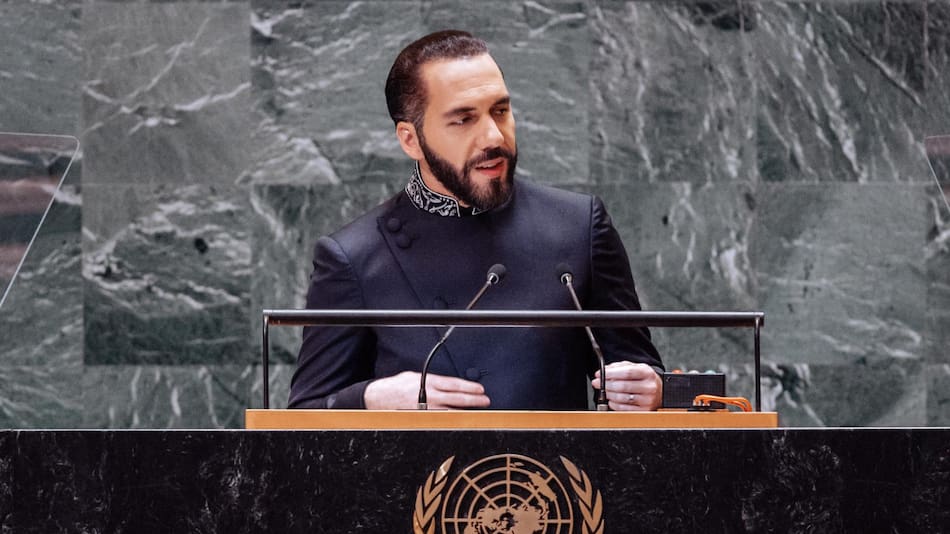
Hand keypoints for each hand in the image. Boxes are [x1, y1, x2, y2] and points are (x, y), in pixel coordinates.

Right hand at [363, 371, 490, 409]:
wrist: (378, 398)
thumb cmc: (397, 386)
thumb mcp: (415, 376)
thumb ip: (432, 379)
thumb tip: (447, 384)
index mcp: (428, 382)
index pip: (454, 384)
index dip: (469, 387)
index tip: (480, 390)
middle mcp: (428, 396)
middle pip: (456, 398)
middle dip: (473, 400)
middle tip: (485, 401)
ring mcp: (425, 409)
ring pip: (450, 411)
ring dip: (465, 411)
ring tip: (477, 412)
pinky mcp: (421, 419)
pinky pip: (440, 420)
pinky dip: (451, 420)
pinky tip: (459, 421)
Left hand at [591, 361, 662, 410]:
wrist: (660, 392)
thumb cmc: (645, 380)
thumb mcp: (636, 368)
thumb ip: (620, 367)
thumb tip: (604, 371)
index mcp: (647, 373)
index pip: (627, 372)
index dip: (610, 373)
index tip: (599, 374)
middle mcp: (649, 387)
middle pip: (622, 386)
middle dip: (606, 384)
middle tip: (596, 383)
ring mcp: (647, 400)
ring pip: (622, 398)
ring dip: (609, 394)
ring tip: (604, 391)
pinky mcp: (644, 411)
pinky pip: (624, 409)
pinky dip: (614, 404)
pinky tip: (612, 400)